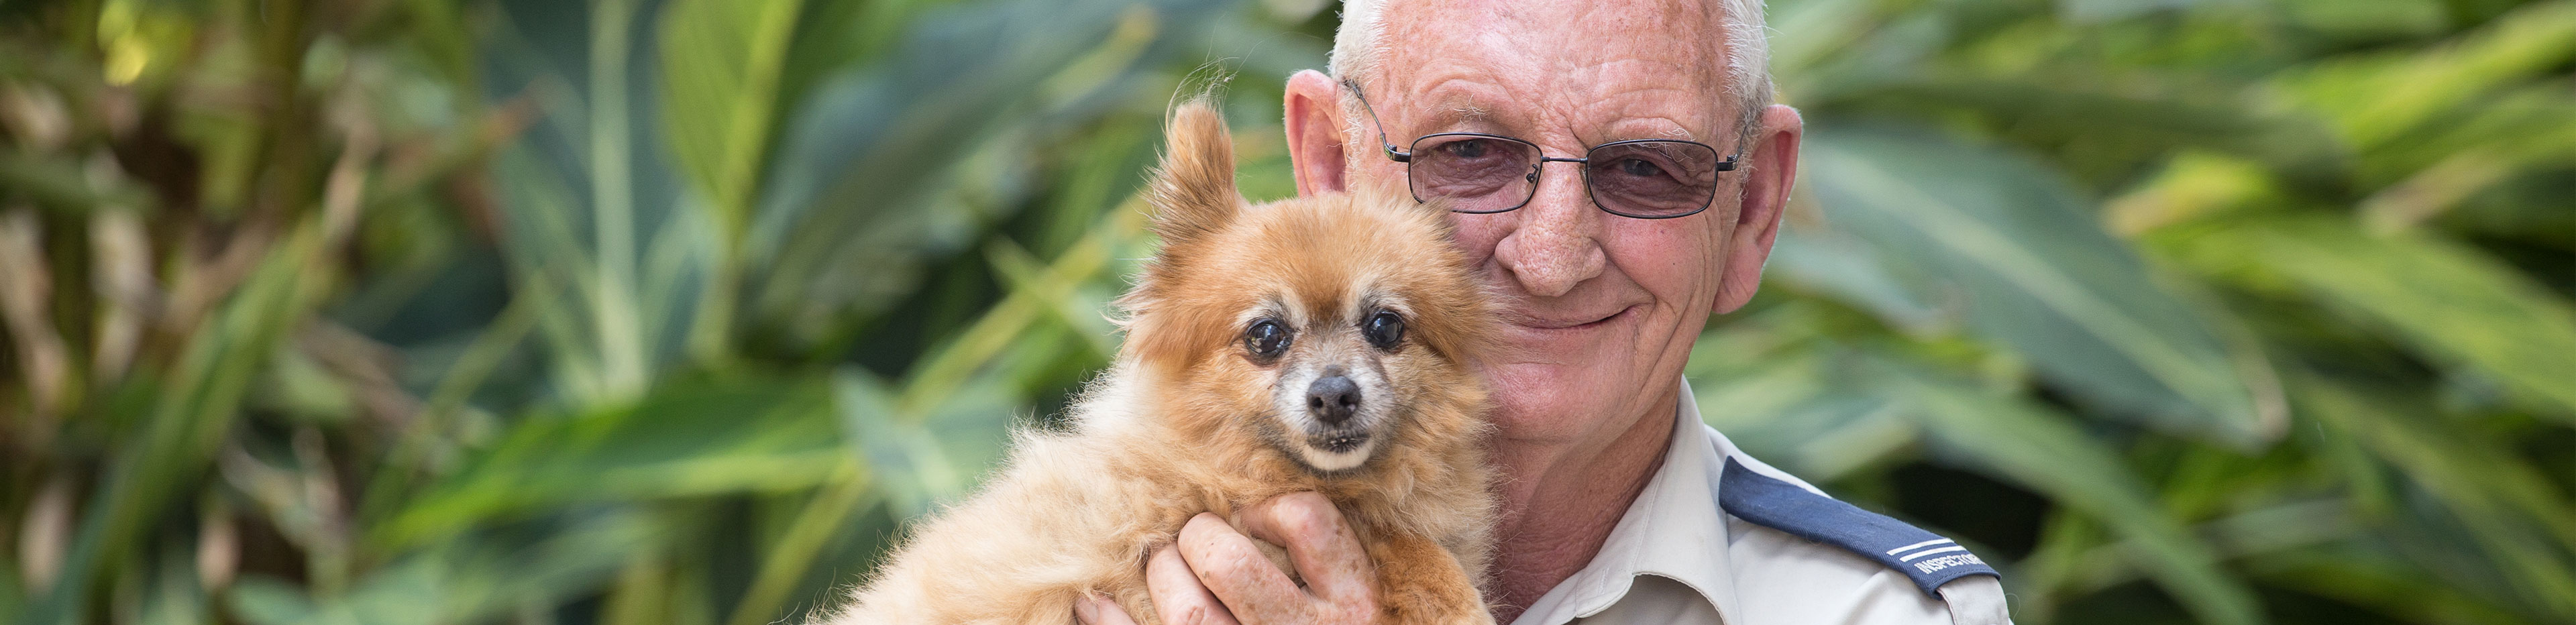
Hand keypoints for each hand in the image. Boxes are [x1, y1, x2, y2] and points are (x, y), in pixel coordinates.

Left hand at [1073, 492, 1380, 624]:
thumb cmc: (1323, 623)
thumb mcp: (1348, 588)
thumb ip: (1317, 547)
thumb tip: (1243, 495)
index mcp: (1352, 602)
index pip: (1305, 518)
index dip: (1268, 508)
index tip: (1255, 520)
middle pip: (1228, 562)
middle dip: (1199, 538)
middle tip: (1198, 541)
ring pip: (1188, 612)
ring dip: (1164, 577)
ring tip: (1167, 570)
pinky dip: (1110, 622)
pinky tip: (1097, 604)